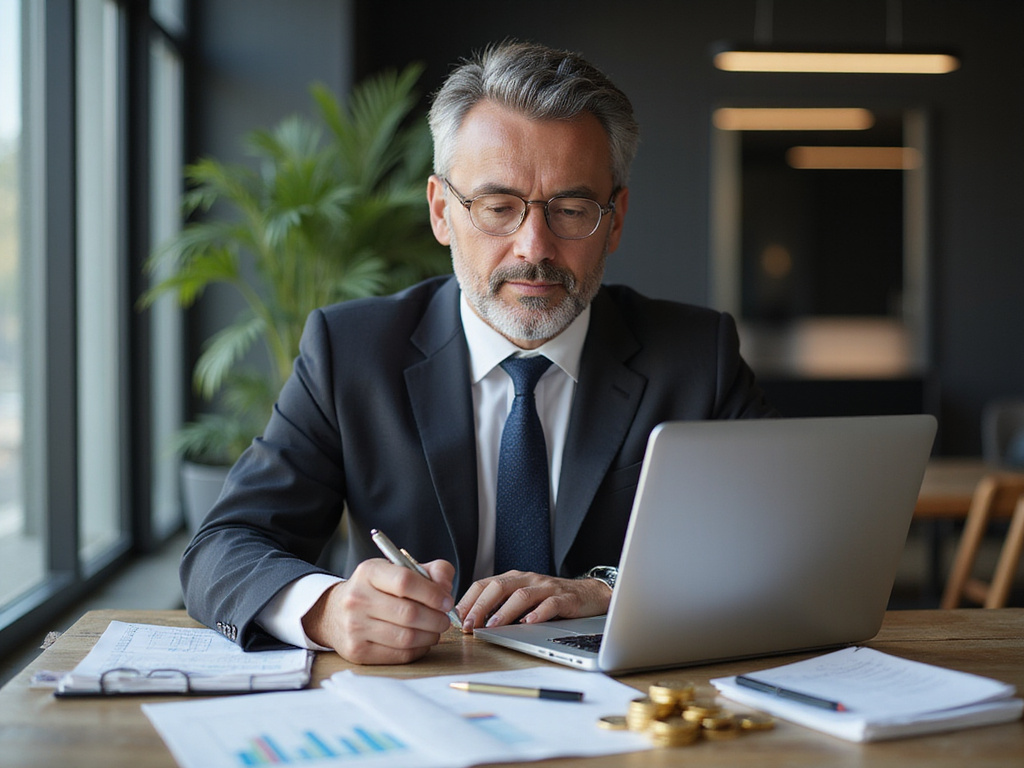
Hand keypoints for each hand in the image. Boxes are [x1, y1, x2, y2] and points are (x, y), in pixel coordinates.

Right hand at [302, 558, 455, 663]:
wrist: (335, 613)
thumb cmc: (376, 590)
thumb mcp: (398, 570)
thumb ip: (431, 571)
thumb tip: (446, 589)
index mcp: (369, 572)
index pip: (405, 581)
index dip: (433, 593)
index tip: (447, 601)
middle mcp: (357, 599)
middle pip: (409, 613)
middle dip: (436, 619)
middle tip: (445, 620)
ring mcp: (354, 627)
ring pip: (406, 637)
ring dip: (430, 636)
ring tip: (435, 631)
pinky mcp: (357, 651)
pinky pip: (399, 655)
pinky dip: (418, 650)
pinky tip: (421, 642)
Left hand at [455, 571, 611, 632]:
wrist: (590, 594)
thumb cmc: (552, 599)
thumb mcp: (524, 599)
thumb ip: (502, 606)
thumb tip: (473, 622)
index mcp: (514, 579)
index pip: (484, 584)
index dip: (469, 600)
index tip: (457, 618)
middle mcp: (528, 579)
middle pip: (498, 587)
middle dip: (481, 606)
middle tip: (470, 625)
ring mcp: (547, 587)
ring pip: (521, 596)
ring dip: (504, 612)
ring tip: (492, 627)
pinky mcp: (565, 598)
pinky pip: (550, 604)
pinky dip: (538, 614)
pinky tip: (528, 623)